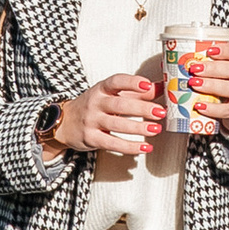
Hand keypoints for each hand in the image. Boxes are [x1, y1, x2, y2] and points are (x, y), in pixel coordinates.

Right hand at [51, 73, 165, 160]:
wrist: (65, 122)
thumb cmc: (93, 106)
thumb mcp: (111, 95)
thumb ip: (137, 92)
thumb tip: (163, 87)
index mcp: (101, 89)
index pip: (116, 81)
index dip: (132, 82)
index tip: (147, 84)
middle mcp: (95, 103)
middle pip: (120, 105)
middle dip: (142, 109)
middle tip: (160, 112)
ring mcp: (92, 121)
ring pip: (117, 125)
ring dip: (139, 128)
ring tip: (156, 129)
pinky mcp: (91, 138)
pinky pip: (112, 144)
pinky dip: (130, 147)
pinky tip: (144, 147)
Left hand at [192, 33, 228, 135]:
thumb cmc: (225, 87)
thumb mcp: (221, 74)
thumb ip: (204, 66)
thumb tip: (170, 61)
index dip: (225, 50)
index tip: (209, 50)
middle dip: (213, 68)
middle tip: (194, 68)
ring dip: (211, 85)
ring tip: (194, 84)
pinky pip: (228, 110)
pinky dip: (213, 108)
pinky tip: (200, 106)